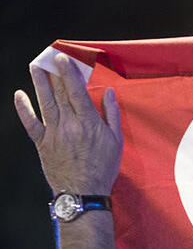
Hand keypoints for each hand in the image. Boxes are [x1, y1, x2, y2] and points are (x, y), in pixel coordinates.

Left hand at [14, 53, 122, 195]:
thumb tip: (109, 92)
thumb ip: (112, 114)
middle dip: (54, 72)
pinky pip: (30, 123)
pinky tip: (19, 95)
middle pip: (59, 93)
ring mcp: (53, 133)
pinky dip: (23, 109)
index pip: (76, 91)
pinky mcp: (42, 144)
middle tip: (49, 56)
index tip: (63, 58)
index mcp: (88, 123)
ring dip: (39, 83)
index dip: (69, 72)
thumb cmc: (103, 167)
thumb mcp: (116, 141)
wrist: (84, 192)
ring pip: (44, 103)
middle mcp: (69, 125)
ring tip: (36, 67)